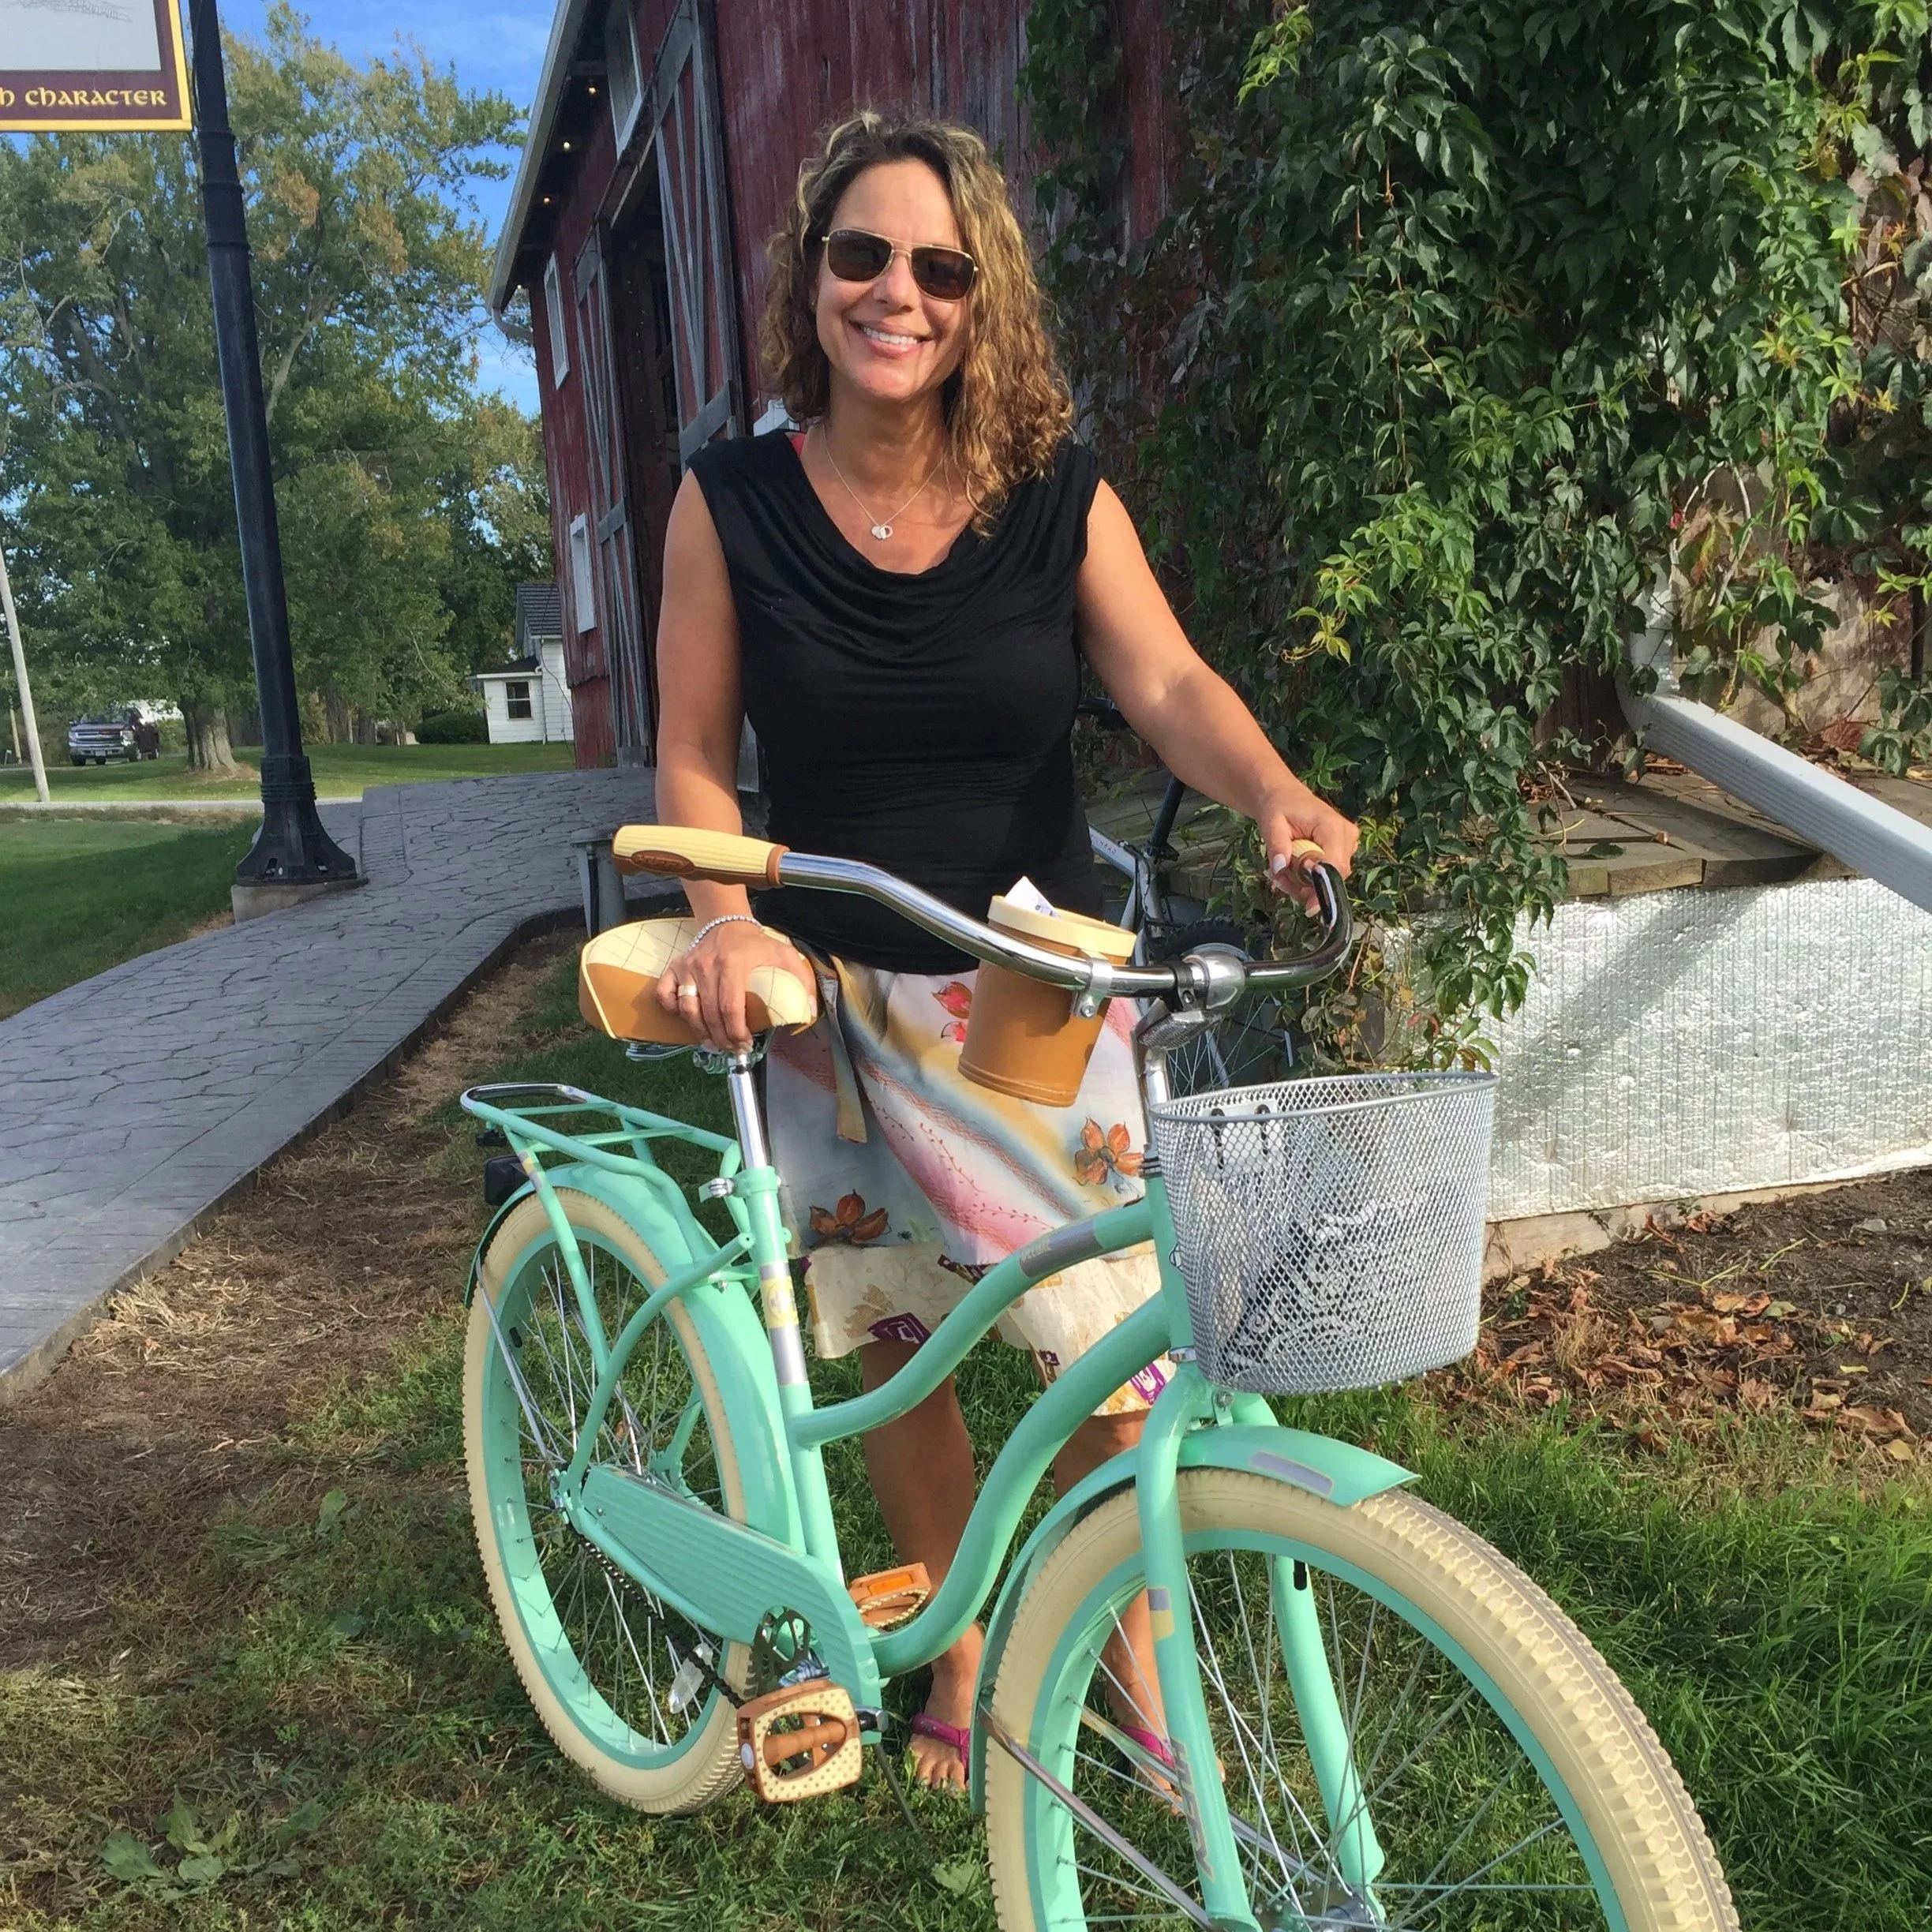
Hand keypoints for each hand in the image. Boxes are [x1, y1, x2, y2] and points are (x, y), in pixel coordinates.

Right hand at [654, 919, 816, 1051]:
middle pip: (709, 1013)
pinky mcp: (676, 967)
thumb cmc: (756, 945)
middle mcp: (707, 966)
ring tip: (713, 1043)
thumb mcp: (783, 955)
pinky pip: (665, 993)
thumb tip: (809, 1011)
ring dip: (699, 1031)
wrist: (727, 923)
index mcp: (734, 964)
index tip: (745, 1044)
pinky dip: (671, 1008)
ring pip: (687, 1008)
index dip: (736, 1032)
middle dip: (721, 1038)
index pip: (731, 1007)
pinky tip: (686, 1018)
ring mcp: (688, 967)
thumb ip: (799, 980)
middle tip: (732, 1049)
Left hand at [1258, 786, 1358, 912]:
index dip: (1321, 886)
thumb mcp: (1271, 824)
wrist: (1285, 797)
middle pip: (1334, 877)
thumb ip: (1277, 845)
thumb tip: (1279, 867)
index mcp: (1331, 827)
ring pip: (1330, 879)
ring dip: (1303, 883)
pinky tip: (1292, 868)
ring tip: (1280, 871)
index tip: (1307, 906)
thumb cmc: (1279, 807)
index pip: (1335, 865)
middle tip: (1277, 879)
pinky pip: (1328, 874)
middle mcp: (1347, 836)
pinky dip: (1307, 878)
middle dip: (1305, 886)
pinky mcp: (1343, 851)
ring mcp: (1348, 844)